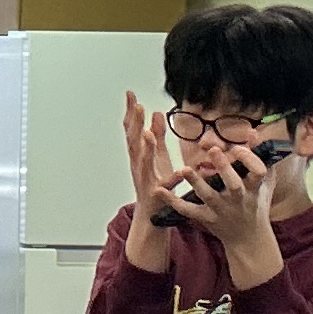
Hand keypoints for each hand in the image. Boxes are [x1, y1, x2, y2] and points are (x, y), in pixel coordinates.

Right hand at [119, 95, 180, 271]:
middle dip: (134, 124)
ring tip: (148, 134)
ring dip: (145, 148)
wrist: (151, 218)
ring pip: (143, 163)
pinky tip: (182, 171)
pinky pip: (167, 186)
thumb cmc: (155, 187)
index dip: (130, 113)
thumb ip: (156, 137)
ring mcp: (147, 181)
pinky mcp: (158, 195)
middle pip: (133, 143)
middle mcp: (139, 167)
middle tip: (136, 107)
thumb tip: (155, 114)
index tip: (130, 95)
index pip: (132, 130)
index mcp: (139, 157)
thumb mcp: (157, 158)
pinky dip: (174, 179)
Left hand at [170, 132, 280, 271]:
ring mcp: (222, 210)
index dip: (249, 159)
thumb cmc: (257, 203)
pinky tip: (159, 190)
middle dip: (224, 168)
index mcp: (254, 188)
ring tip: (184, 169)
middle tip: (213, 150)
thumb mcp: (264, 181)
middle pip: (233, 185)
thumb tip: (253, 131)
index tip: (238, 148)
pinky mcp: (207, 218)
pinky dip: (173, 202)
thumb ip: (260, 155)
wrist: (249, 239)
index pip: (258, 171)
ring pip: (208, 197)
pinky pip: (189, 210)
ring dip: (196, 183)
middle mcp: (239, 199)